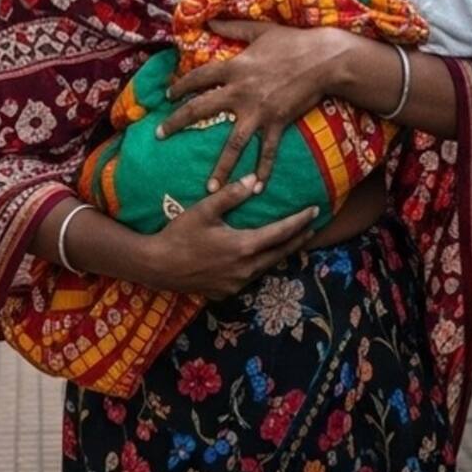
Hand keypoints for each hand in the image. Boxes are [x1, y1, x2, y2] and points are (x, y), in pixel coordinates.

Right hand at [132, 176, 318, 297]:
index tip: (315, 212)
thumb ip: (230, 195)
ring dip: (280, 253)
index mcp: (243, 246)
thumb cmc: (179, 234)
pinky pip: (251, 277)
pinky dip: (260, 264)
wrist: (157, 267)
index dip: (300, 222)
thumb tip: (254, 180)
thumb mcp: (204, 210)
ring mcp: (236, 283)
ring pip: (267, 266)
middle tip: (312, 227)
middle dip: (298, 239)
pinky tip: (260, 257)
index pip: (281, 233)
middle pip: (280, 253)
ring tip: (291, 240)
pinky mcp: (226, 292)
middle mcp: (245, 269)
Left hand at [159, 20, 348, 190]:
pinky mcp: (277, 123)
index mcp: (234, 68)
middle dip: (177, 123)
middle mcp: (240, 92)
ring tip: (209, 189)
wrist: (323, 59)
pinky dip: (263, 171)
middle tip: (160, 135)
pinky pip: (267, 152)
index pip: (198, 78)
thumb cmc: (292, 41)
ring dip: (220, 167)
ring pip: (232, 144)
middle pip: (200, 109)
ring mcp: (258, 111)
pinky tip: (257, 188)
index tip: (168, 96)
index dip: (180, 86)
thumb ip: (233, 27)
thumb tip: (210, 18)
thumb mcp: (260, 30)